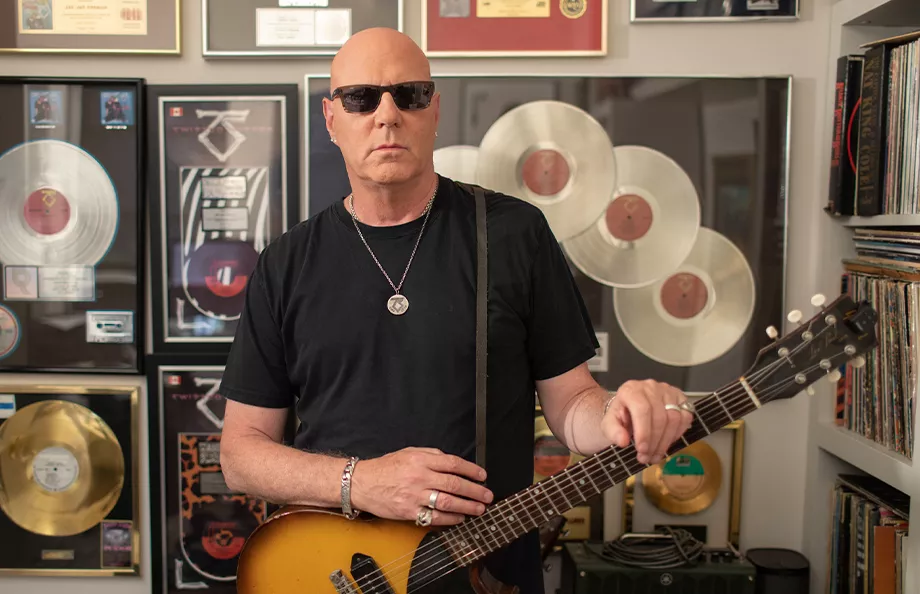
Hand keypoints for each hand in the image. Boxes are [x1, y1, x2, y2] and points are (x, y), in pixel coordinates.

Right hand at [349, 447, 493, 525]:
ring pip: (448, 502)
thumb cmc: (385, 468)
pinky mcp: (409, 511)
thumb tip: (452, 462)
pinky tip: (459, 519)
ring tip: (479, 509)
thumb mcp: (409, 452)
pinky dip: (450, 519)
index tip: (483, 476)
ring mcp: (415, 495)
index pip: (453, 464)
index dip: (471, 470)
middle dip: (475, 491)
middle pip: (455, 484)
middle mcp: (420, 477)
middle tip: (487, 496)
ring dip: (467, 507)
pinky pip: (434, 517)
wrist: (362, 483)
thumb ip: (431, 455)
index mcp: (421, 460)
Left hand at [601, 380, 692, 464]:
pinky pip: (685, 416)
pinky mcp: (680, 398)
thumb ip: (613, 432)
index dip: (644, 432)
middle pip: (660, 416)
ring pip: (674, 418)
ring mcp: (667, 391)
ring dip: (666, 441)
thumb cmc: (621, 416)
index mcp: (631, 390)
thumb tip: (623, 441)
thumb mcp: (609, 424)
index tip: (642, 450)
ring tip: (656, 455)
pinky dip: (678, 433)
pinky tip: (668, 442)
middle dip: (655, 442)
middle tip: (648, 457)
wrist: (630, 409)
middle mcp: (650, 387)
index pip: (642, 409)